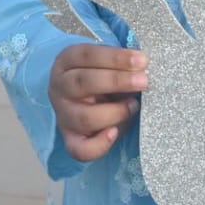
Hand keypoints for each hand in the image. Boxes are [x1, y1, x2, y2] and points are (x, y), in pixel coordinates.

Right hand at [48, 43, 145, 161]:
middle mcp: (59, 87)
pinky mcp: (69, 139)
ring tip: (133, 106)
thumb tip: (145, 67)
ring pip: (84, 117)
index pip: (87, 55)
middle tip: (144, 82)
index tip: (142, 61)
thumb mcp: (104, 64)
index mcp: (66, 62)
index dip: (115, 58)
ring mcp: (63, 115)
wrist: (81, 99)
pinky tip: (115, 132)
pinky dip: (100, 143)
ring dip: (115, 112)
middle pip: (83, 82)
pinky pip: (81, 149)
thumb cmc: (100, 77)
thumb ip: (120, 64)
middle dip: (117, 81)